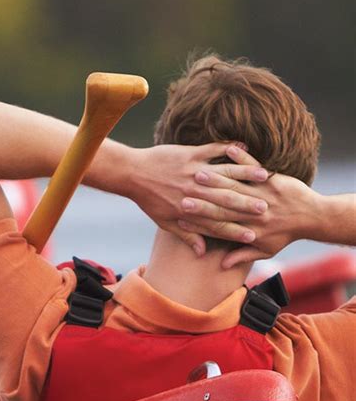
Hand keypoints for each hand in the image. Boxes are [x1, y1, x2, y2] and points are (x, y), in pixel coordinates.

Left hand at [130, 143, 269, 254]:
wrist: (133, 174)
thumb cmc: (149, 200)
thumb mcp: (165, 222)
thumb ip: (187, 236)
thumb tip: (202, 252)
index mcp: (190, 211)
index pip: (218, 223)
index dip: (236, 231)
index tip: (254, 236)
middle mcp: (195, 192)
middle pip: (227, 200)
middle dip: (249, 205)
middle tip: (268, 209)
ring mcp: (194, 172)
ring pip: (225, 173)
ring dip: (246, 174)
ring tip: (264, 177)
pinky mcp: (191, 154)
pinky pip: (214, 150)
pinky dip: (229, 148)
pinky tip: (243, 147)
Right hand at [177, 146, 319, 267]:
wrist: (312, 218)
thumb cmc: (286, 234)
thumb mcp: (266, 249)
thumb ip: (243, 256)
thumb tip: (223, 265)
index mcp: (248, 229)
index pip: (219, 224)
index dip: (200, 219)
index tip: (183, 214)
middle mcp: (251, 211)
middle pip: (222, 203)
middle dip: (202, 198)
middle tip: (183, 193)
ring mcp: (262, 193)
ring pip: (235, 184)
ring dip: (217, 177)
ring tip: (198, 172)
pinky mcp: (271, 180)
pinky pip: (254, 166)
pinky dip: (242, 156)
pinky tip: (229, 149)